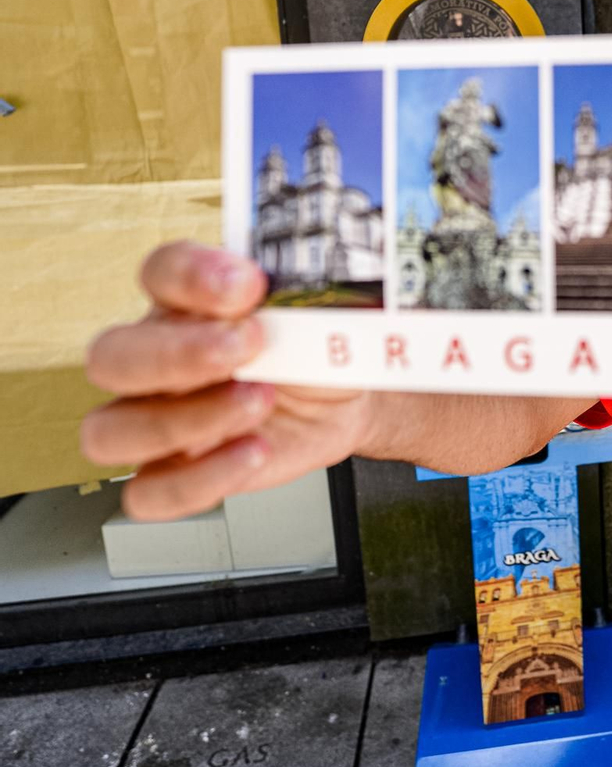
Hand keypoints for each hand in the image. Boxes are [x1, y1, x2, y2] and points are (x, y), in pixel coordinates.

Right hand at [81, 242, 372, 521]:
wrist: (346, 399)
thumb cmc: (316, 347)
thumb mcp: (313, 311)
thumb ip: (289, 295)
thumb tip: (274, 290)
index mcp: (186, 302)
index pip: (159, 273)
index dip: (193, 276)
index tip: (248, 284)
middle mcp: (158, 358)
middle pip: (111, 357)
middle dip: (177, 354)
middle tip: (247, 345)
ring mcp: (160, 419)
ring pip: (110, 432)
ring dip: (185, 421)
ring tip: (259, 401)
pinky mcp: (182, 470)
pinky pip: (151, 493)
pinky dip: (200, 479)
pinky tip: (253, 451)